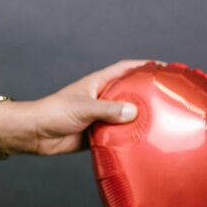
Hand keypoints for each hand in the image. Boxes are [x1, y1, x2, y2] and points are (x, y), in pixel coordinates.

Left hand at [0, 59, 153, 155]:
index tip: (164, 67)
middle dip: (149, 92)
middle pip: (131, 92)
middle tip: (170, 97)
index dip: (145, 65)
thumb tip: (134, 112)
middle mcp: (103, 97)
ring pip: (128, 115)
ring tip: (164, 121)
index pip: (126, 69)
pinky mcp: (100, 133)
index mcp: (99, 83)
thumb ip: (109, 110)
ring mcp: (102, 116)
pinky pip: (120, 134)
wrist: (36, 135)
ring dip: (142, 118)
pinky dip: (132, 136)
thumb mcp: (83, 107)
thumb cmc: (53, 112)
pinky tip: (145, 141)